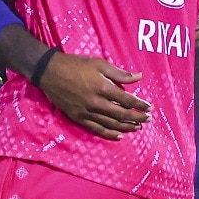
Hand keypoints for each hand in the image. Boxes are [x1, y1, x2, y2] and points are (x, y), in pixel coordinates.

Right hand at [36, 53, 151, 139]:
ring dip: (126, 127)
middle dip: (137, 118)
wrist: (50, 72)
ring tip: (137, 127)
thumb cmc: (75, 65)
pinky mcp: (78, 118)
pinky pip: (96, 129)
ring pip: (111, 124)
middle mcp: (96, 102)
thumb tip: (139, 77)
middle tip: (147, 119)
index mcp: (103, 87)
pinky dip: (109, 134)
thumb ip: (119, 73)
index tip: (149, 107)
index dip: (140, 104)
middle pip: (121, 114)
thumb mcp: (98, 63)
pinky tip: (119, 135)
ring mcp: (87, 112)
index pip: (127, 100)